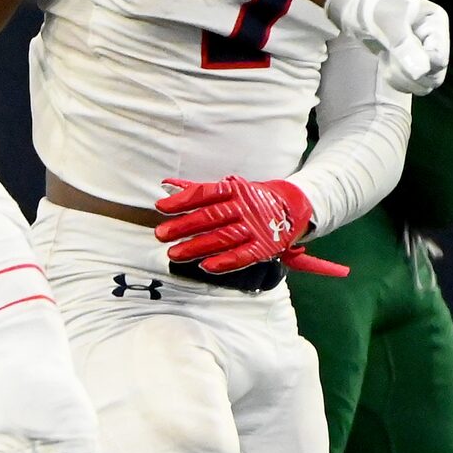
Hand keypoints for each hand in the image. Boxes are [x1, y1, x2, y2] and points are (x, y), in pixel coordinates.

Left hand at [155, 176, 349, 276]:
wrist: (292, 208)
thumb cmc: (251, 199)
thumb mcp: (229, 190)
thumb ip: (199, 190)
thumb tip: (167, 185)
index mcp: (236, 191)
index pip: (206, 193)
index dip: (183, 201)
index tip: (160, 207)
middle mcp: (245, 208)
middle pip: (211, 217)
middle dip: (184, 226)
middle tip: (160, 235)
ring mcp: (255, 228)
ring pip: (223, 238)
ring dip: (197, 247)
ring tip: (173, 254)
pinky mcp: (264, 247)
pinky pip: (243, 256)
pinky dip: (225, 262)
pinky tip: (205, 266)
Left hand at [323, 0, 449, 94]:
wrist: (356, 9)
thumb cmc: (374, 8)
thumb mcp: (389, 24)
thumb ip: (404, 46)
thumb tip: (422, 72)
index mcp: (437, 24)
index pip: (440, 59)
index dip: (421, 66)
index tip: (398, 57)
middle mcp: (436, 40)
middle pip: (435, 75)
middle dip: (409, 75)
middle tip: (389, 61)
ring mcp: (424, 53)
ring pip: (423, 83)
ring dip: (402, 79)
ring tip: (386, 60)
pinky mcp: (411, 63)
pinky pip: (411, 84)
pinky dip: (397, 80)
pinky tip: (385, 64)